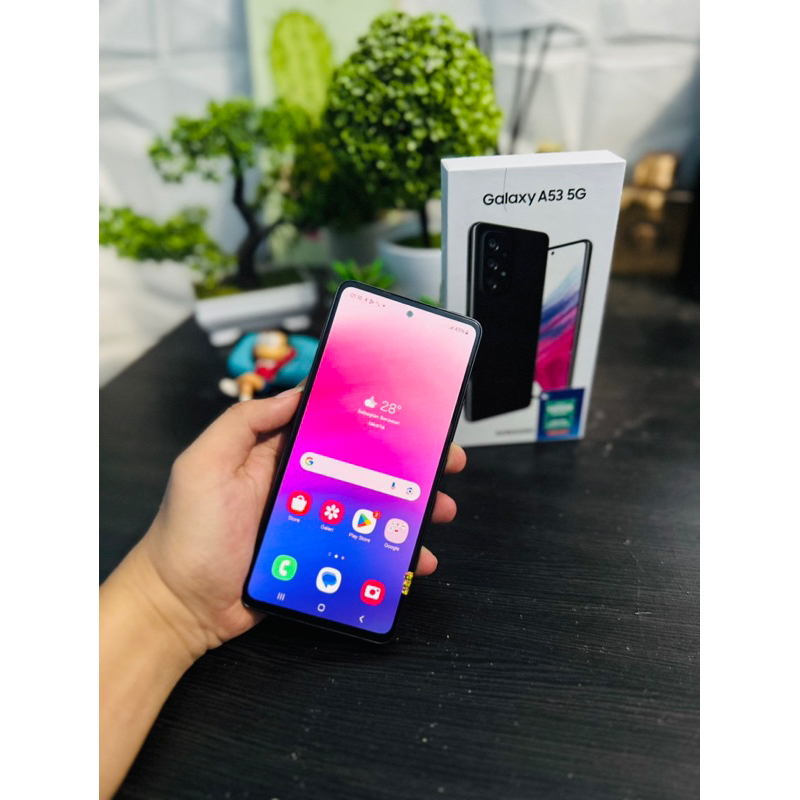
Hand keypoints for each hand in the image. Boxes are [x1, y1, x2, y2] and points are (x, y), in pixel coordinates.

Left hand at [129, 387, 466, 657]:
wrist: (180, 606)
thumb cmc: (187, 533)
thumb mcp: (204, 463)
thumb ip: (245, 422)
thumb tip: (295, 392)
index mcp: (279, 456)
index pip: (334, 427)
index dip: (373, 419)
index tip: (409, 414)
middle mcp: (303, 485)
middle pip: (366, 467)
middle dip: (408, 464)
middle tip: (445, 461)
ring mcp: (315, 522)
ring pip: (374, 509)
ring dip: (411, 509)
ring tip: (439, 510)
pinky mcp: (321, 558)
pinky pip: (365, 550)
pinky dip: (393, 553)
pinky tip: (415, 556)